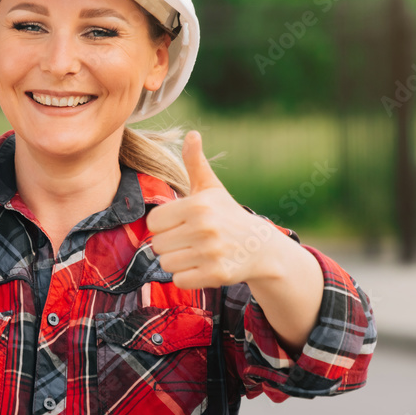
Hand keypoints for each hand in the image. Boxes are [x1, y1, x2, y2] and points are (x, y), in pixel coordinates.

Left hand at [146, 131, 279, 288]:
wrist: (261, 248)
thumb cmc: (228, 215)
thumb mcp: (211, 188)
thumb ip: (195, 163)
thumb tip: (191, 134)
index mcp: (198, 205)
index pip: (154, 222)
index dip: (164, 225)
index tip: (181, 224)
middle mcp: (205, 228)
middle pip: (158, 245)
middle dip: (170, 244)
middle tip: (190, 240)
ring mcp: (211, 253)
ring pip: (167, 264)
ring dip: (178, 262)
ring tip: (196, 253)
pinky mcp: (216, 275)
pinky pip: (180, 281)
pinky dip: (188, 277)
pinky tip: (203, 267)